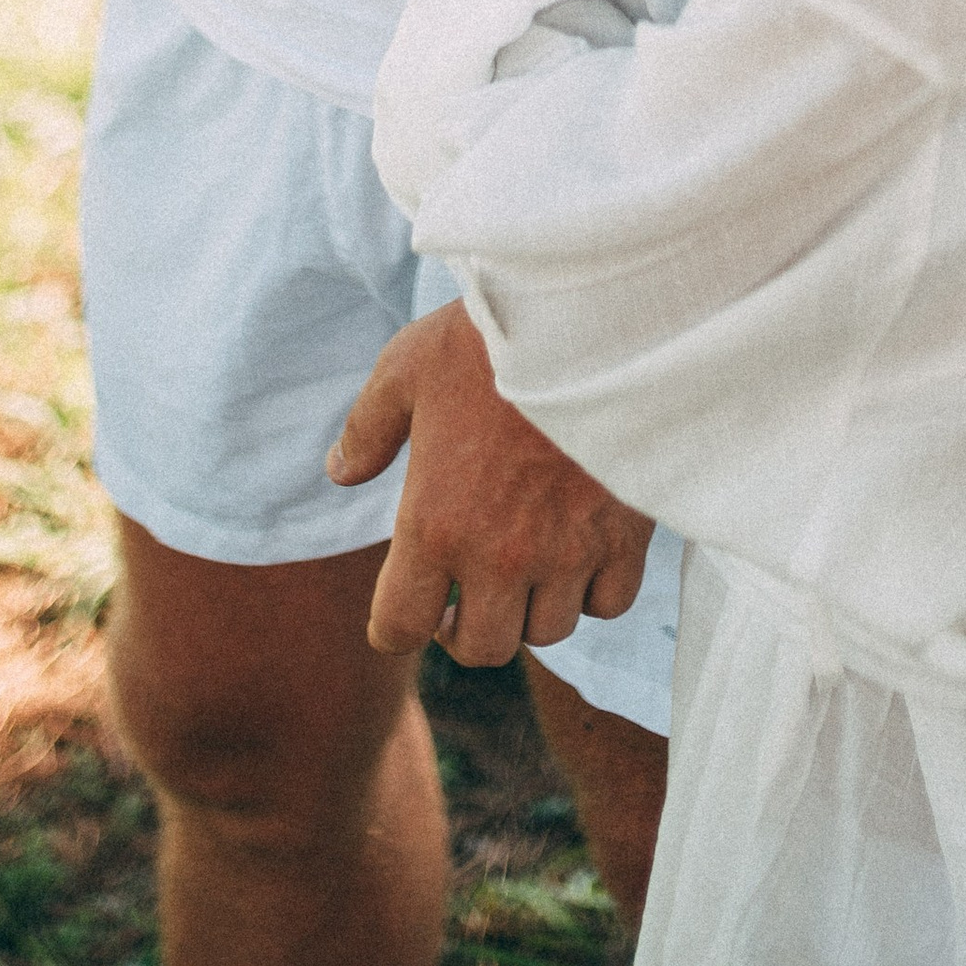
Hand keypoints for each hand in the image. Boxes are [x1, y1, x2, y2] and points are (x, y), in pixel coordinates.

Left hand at [326, 301, 653, 660]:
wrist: (585, 316)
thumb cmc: (485, 338)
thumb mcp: (405, 367)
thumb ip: (367, 429)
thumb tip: (341, 473)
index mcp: (434, 524)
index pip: (399, 629)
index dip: (397, 625)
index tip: (412, 604)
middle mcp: (499, 556)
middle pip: (482, 649)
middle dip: (468, 628)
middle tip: (469, 592)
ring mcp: (566, 552)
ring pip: (547, 631)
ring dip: (531, 607)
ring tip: (527, 564)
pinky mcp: (624, 536)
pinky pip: (607, 602)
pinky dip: (592, 589)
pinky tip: (580, 548)